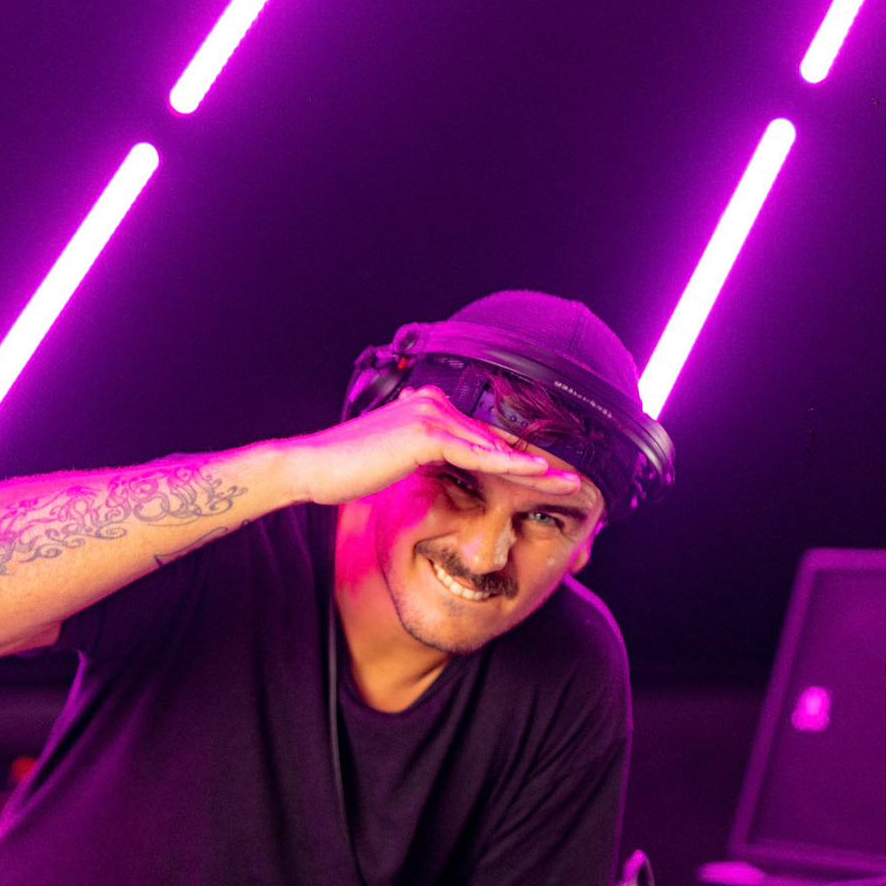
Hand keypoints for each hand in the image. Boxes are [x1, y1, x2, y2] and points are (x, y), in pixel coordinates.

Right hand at [280, 387, 583, 505]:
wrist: (311, 468)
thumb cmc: (344, 471)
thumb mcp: (393, 463)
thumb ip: (422, 459)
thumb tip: (441, 472)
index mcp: (427, 406)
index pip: (484, 435)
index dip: (518, 457)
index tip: (548, 477)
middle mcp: (433, 402)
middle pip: (497, 437)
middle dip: (537, 463)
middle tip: (575, 481)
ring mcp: (430, 415)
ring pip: (494, 445)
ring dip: (535, 467)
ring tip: (569, 484)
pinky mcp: (425, 435)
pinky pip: (476, 453)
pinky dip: (509, 464)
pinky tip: (538, 473)